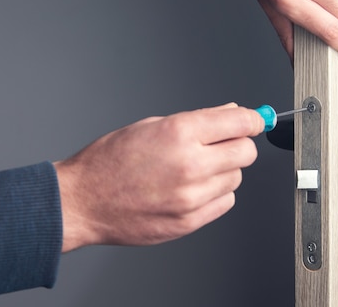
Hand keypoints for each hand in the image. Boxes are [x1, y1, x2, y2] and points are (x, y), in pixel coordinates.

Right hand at [54, 103, 264, 251]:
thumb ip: (196, 120)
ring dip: (224, 171)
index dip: (253, 121)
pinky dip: (216, 194)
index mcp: (179, 132)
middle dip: (239, 145)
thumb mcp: (150, 125)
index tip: (254, 122)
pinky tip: (192, 189)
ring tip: (195, 169)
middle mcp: (190, 164)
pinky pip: (225, 203)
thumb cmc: (108, 161)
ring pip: (236, 179)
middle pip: (246, 152)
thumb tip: (229, 115)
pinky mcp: (189, 221)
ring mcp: (191, 196)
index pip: (241, 123)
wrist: (83, 201)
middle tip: (223, 145)